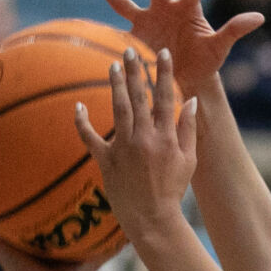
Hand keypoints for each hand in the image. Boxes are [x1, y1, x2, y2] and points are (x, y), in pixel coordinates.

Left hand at [76, 48, 198, 243]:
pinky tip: (78, 105)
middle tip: (129, 50)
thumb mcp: (189, 161)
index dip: (163, 74)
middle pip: (139, 98)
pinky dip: (82, 122)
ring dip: (115, 86)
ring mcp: (124, 149)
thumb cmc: (173, 191)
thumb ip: (189, 130)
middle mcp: (145, 139)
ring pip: (118, 109)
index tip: (161, 53)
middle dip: (135, 71)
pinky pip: (90, 138)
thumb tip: (192, 102)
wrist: (153, 219)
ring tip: (112, 66)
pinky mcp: (106, 160)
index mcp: (166, 139)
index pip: (165, 99)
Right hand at [88, 0, 261, 94]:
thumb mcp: (219, 47)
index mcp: (188, 9)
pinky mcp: (133, 36)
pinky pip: (114, 28)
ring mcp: (146, 20)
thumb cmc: (206, 62)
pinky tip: (82, 22)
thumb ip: (235, 30)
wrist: (188, 81)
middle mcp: (164, 8)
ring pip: (122, 1)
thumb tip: (259, 17)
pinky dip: (100, 27)